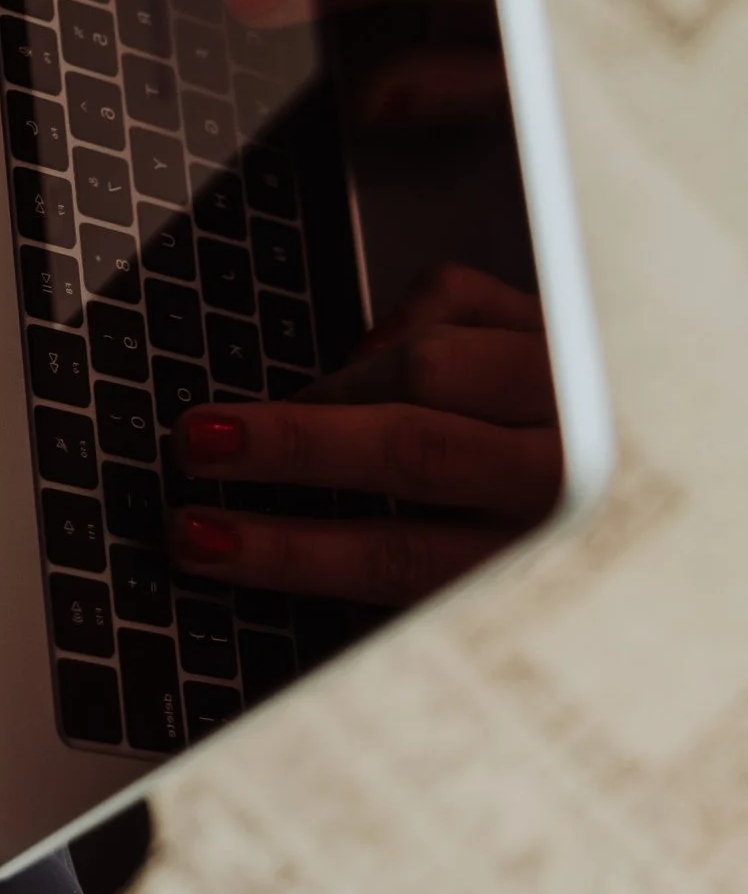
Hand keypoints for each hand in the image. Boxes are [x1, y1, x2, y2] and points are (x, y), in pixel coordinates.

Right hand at [164, 266, 561, 604]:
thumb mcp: (515, 593)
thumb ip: (418, 571)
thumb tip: (273, 542)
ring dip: (338, 389)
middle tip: (197, 445)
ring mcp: (579, 379)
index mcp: (558, 557)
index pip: (399, 557)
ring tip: (283, 419)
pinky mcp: (567, 315)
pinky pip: (450, 301)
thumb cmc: (587, 541)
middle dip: (286, 446)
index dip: (286, 549)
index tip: (200, 538)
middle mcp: (582, 465)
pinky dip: (392, 330)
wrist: (695, 467)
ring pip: (428, 362)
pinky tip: (377, 366)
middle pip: (411, 448)